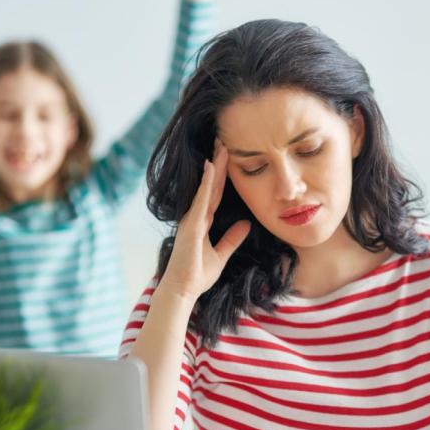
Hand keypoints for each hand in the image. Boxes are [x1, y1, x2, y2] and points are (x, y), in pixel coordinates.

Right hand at [159, 140, 250, 299]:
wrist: (184, 288)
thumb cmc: (198, 274)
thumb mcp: (221, 254)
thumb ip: (232, 238)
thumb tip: (246, 224)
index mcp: (202, 221)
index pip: (215, 192)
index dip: (221, 175)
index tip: (226, 157)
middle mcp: (196, 215)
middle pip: (210, 184)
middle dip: (218, 163)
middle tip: (224, 141)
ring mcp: (192, 217)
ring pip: (206, 186)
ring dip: (214, 166)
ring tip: (220, 145)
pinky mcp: (192, 223)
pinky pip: (202, 198)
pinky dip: (206, 181)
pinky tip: (211, 166)